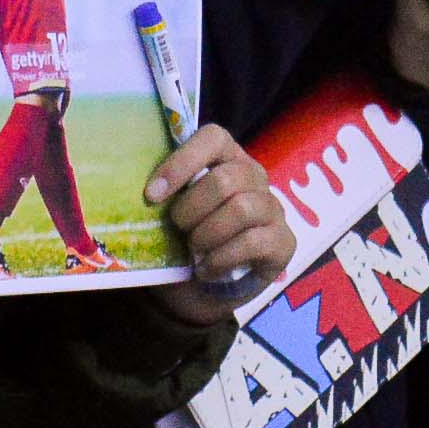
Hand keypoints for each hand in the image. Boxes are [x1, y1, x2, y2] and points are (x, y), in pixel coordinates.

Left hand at [142, 126, 296, 325]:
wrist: (206, 289)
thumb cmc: (185, 240)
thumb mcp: (169, 213)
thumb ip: (163, 196)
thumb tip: (145, 191)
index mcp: (226, 157)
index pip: (213, 138)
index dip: (181, 162)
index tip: (152, 195)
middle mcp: (255, 176)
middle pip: (225, 180)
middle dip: (191, 209)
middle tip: (178, 229)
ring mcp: (273, 208)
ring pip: (241, 209)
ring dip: (207, 235)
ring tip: (194, 250)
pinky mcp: (283, 241)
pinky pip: (253, 242)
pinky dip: (220, 259)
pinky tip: (206, 269)